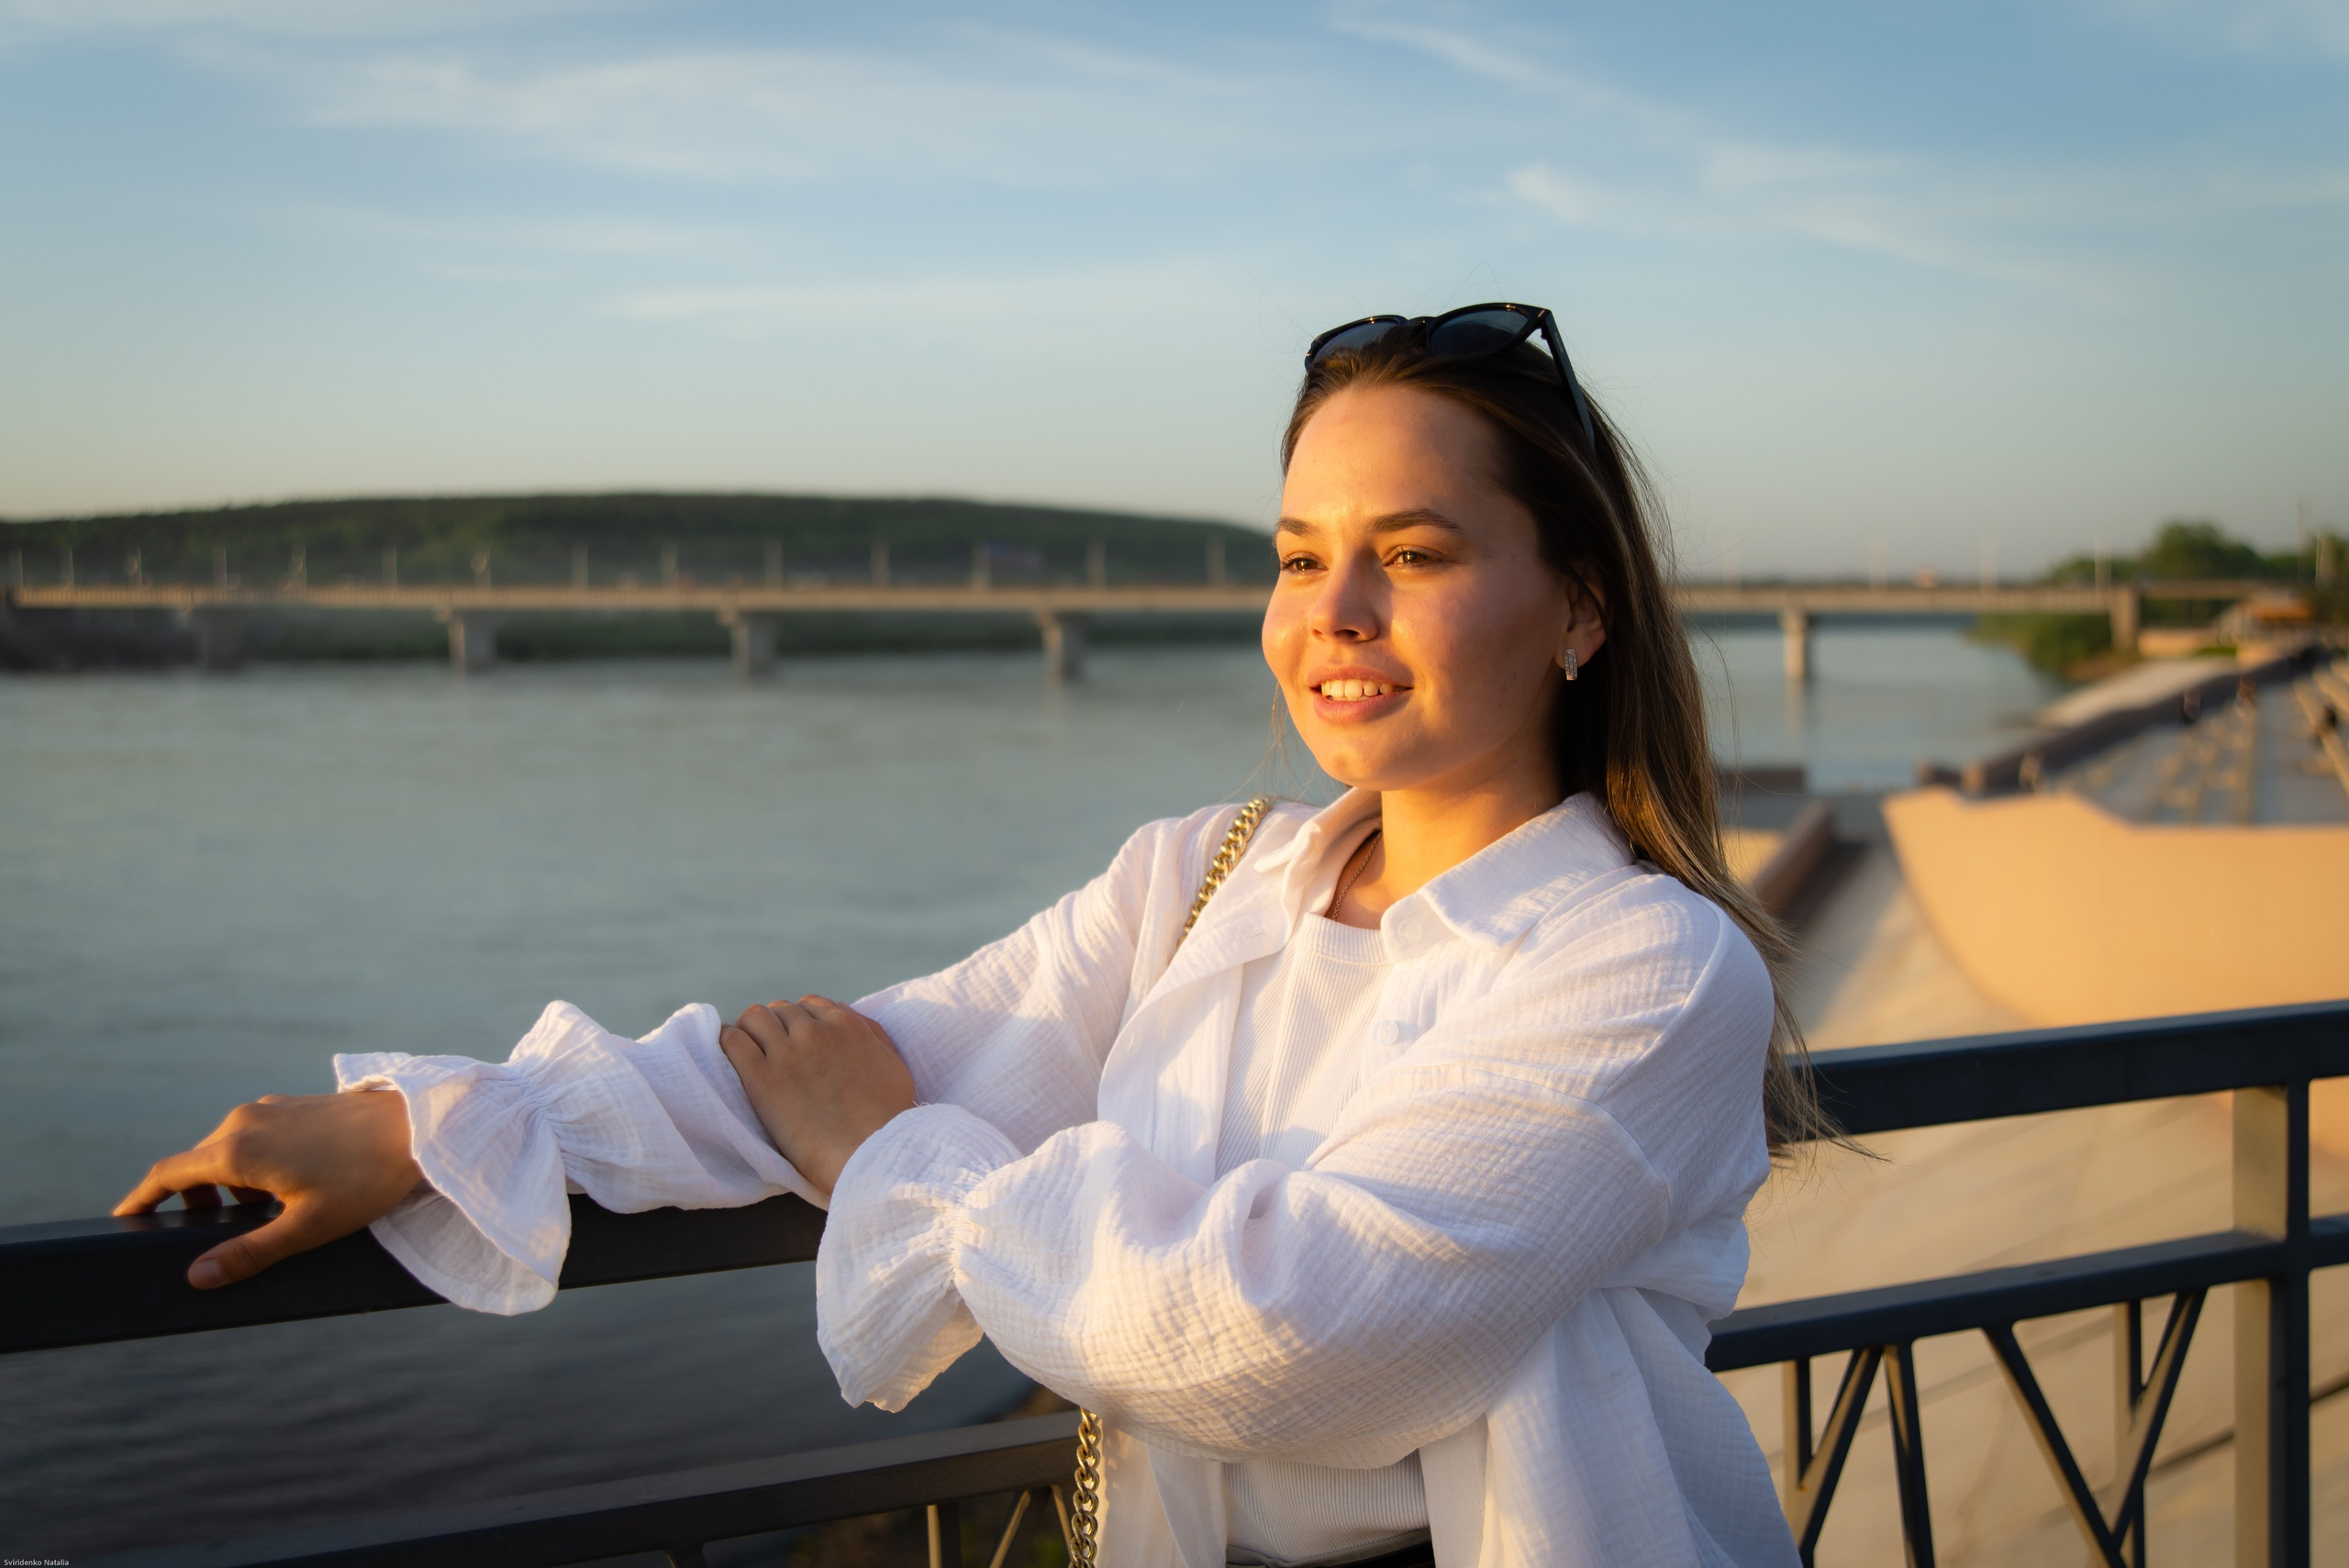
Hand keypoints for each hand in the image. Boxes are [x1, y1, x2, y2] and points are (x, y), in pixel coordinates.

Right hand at [115, 1090, 423, 1288]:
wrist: (420, 1126)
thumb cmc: (366, 1179)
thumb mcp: (306, 1227)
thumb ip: (249, 1253)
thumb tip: (196, 1276)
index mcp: (236, 1150)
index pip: (167, 1174)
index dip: (140, 1199)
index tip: (125, 1221)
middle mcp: (244, 1121)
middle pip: (198, 1165)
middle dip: (199, 1202)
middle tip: (221, 1238)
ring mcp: (271, 1108)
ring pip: (230, 1152)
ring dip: (233, 1185)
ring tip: (270, 1217)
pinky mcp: (295, 1105)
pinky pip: (257, 1138)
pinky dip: (256, 1166)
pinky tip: (293, 1188)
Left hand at [720, 996, 916, 1197]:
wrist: (870, 1154)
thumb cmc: (887, 1119)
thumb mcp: (892, 1065)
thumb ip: (871, 1033)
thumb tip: (844, 1009)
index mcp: (847, 1025)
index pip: (809, 1004)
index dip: (799, 1021)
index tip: (794, 1039)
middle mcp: (815, 1031)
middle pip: (780, 1010)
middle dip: (774, 1027)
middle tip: (769, 1051)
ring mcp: (788, 1053)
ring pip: (754, 1018)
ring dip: (750, 1031)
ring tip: (748, 1052)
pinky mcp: (762, 1078)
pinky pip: (733, 1041)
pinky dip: (728, 1042)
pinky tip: (728, 1054)